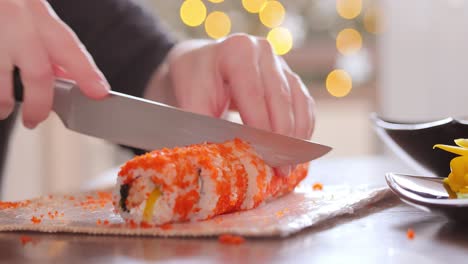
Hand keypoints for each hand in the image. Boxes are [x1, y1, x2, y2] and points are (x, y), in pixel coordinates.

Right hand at [0, 0, 108, 127]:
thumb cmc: (11, 5)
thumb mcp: (36, 15)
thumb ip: (52, 45)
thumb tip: (69, 77)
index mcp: (40, 16)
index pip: (69, 48)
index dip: (87, 73)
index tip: (100, 92)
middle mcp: (18, 22)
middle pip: (37, 72)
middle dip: (39, 104)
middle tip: (34, 121)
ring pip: (1, 75)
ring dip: (3, 102)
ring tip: (4, 112)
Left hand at [146, 34, 315, 174]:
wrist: (201, 66)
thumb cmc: (194, 85)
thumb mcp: (189, 101)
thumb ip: (202, 127)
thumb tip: (215, 158)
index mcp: (236, 51)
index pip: (254, 94)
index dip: (262, 128)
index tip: (265, 158)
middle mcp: (262, 52)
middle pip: (280, 99)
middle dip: (282, 138)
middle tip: (281, 170)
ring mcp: (279, 63)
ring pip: (298, 102)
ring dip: (297, 137)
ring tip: (289, 166)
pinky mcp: (289, 78)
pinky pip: (304, 105)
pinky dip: (303, 130)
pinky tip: (297, 151)